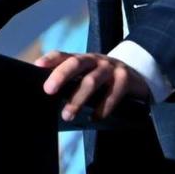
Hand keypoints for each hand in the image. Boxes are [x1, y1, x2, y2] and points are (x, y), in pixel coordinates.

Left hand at [34, 50, 150, 121]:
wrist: (137, 76)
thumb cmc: (105, 81)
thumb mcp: (88, 76)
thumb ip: (73, 82)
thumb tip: (50, 97)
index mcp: (83, 59)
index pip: (64, 55)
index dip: (50, 60)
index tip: (37, 66)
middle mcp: (95, 60)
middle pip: (76, 63)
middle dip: (61, 75)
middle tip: (48, 90)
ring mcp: (111, 67)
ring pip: (92, 80)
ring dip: (78, 98)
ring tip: (67, 114)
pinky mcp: (125, 78)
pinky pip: (113, 92)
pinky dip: (104, 106)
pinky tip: (96, 118)